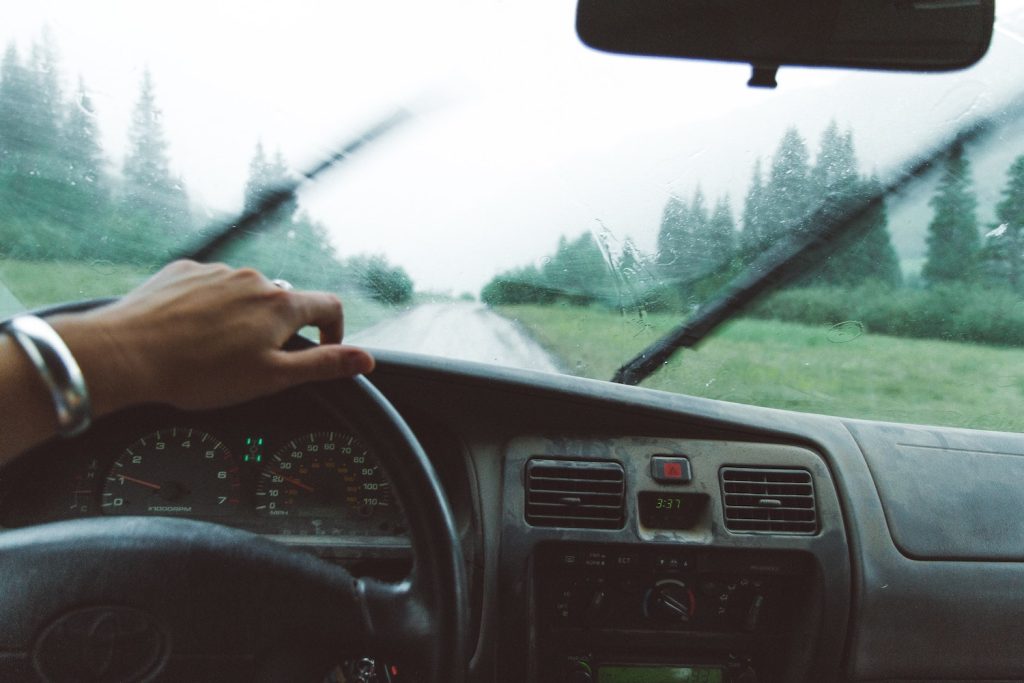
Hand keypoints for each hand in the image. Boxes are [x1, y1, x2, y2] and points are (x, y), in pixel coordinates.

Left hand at [51, 260, 374, 413]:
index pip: (329, 306)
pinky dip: (210, 306)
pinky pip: (211, 286)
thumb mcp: (271, 378)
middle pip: (284, 301)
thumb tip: (366, 359)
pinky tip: (191, 332)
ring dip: (243, 317)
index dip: (334, 332)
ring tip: (215, 350)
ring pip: (246, 293)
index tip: (322, 351)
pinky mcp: (184, 271)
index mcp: (280, 305)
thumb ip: (323, 364)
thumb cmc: (198, 373)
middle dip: (279, 329)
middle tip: (254, 363)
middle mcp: (254, 279)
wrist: (125, 354)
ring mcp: (216, 271)